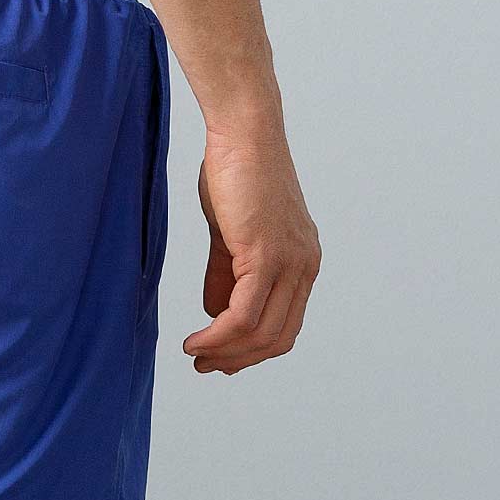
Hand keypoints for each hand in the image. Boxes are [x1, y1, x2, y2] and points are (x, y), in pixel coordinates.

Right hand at [181, 123, 321, 373]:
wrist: (242, 134)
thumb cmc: (235, 173)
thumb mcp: (231, 233)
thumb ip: (226, 274)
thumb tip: (215, 312)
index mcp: (302, 262)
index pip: (286, 325)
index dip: (252, 350)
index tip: (219, 358)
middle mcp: (304, 267)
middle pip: (277, 338)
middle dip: (238, 359)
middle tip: (203, 365)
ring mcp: (289, 263)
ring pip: (261, 332)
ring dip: (224, 351)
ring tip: (194, 354)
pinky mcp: (265, 255)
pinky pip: (243, 314)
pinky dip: (218, 335)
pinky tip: (197, 339)